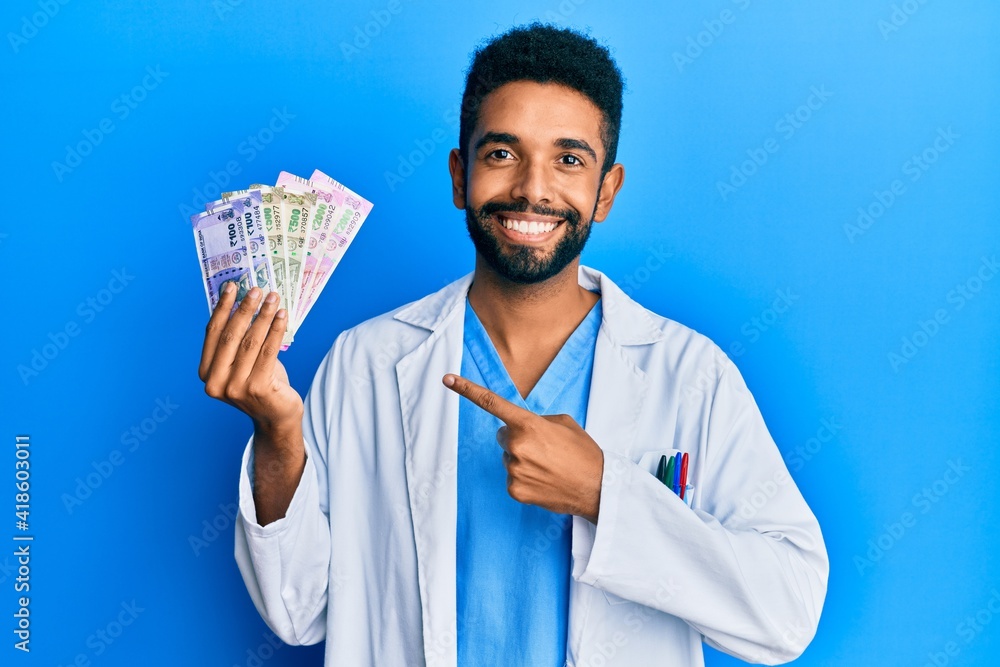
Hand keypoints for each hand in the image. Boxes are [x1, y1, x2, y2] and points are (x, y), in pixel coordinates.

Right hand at [199, 284, 302, 436]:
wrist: (276, 417)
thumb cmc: (260, 383)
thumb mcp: (242, 362)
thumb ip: (237, 340)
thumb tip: (243, 301)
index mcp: (206, 373)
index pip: (212, 333)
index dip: (222, 308)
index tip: (231, 287)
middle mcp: (216, 382)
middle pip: (231, 335)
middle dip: (245, 308)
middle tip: (257, 289)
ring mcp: (236, 388)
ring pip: (251, 342)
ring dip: (263, 316)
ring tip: (273, 298)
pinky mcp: (258, 389)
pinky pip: (268, 351)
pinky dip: (276, 330)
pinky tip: (282, 316)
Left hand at [442, 373, 603, 522]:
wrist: (597, 488)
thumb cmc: (583, 452)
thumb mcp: (563, 424)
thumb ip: (536, 421)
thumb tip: (520, 429)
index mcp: (529, 424)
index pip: (492, 403)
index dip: (467, 390)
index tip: (447, 379)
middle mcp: (517, 445)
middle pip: (503, 436)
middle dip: (518, 439)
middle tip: (543, 449)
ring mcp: (514, 469)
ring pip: (508, 458)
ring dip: (522, 459)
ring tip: (548, 466)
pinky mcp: (514, 489)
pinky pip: (511, 477)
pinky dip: (525, 478)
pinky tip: (544, 480)